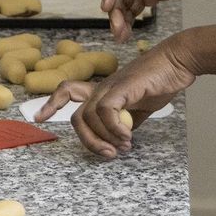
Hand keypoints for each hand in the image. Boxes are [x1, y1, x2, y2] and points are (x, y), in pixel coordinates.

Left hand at [35, 38, 196, 158]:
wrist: (177, 62)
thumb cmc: (159, 81)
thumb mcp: (139, 108)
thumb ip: (125, 121)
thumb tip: (119, 140)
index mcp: (103, 90)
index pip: (68, 91)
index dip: (51, 104)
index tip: (39, 118)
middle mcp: (102, 87)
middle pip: (77, 116)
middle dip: (88, 141)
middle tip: (108, 153)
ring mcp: (111, 85)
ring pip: (89, 116)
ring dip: (105, 138)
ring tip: (123, 146)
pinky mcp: (123, 86)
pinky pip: (106, 110)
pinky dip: (114, 128)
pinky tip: (127, 136)